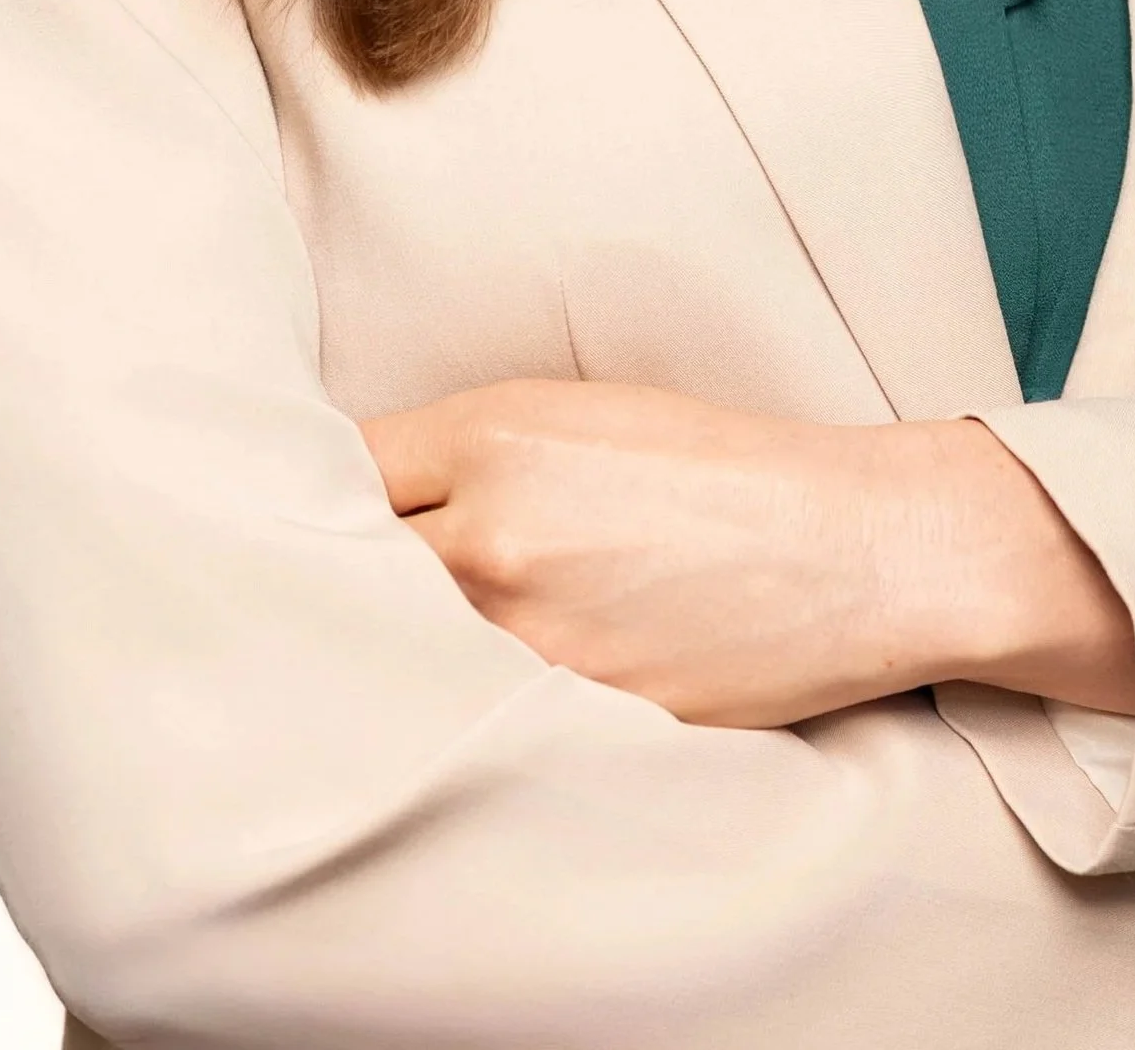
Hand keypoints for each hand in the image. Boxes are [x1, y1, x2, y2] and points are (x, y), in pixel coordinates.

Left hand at [360, 377, 1134, 728]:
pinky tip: (458, 719)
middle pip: (348, 569)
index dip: (310, 499)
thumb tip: (363, 498)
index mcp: (493, 435)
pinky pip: (476, 720)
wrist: (847, 546)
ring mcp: (531, 636)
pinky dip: (459, 718)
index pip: (340, 471)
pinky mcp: (575, 714)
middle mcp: (494, 532)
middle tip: (298, 611)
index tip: (286, 521)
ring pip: (402, 654)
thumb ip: (468, 451)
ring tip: (371, 672)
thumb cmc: (718, 469)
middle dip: (331, 586)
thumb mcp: (583, 413)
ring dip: (389, 659)